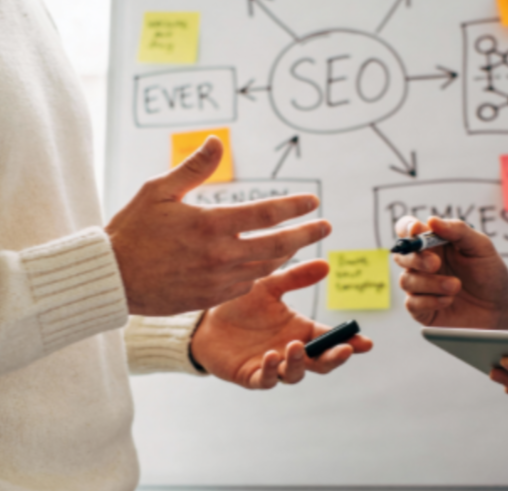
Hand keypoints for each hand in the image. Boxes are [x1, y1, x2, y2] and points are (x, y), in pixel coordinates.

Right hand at [106, 136, 330, 315]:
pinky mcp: (211, 297)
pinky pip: (247, 285)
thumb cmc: (133, 230)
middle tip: (326, 226)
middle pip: (279, 245)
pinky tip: (264, 263)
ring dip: (286, 254)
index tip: (314, 201)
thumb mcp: (158, 190)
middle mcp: (221, 254)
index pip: (267, 213)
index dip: (295, 206)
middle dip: (307, 234)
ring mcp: (218, 280)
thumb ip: (193, 167)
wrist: (112, 278)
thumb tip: (218, 141)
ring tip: (298, 242)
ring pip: (266, 267)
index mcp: (211, 223)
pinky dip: (261, 272)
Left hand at [190, 260, 372, 388]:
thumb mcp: (269, 285)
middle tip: (345, 350)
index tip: (366, 342)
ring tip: (296, 345)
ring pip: (295, 373)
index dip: (350, 342)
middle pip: (321, 363)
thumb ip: (296, 277)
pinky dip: (270, 370)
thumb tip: (326, 263)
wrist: (205, 319)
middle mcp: (290, 350)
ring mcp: (272, 365)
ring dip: (300, 362)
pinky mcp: (250, 375)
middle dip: (335, 358)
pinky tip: (271, 356)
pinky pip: (265, 379)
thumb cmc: (240, 303)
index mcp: (301, 329)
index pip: (330, 339)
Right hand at [393, 216, 507, 327]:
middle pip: (401, 256)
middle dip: (416, 259)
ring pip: (406, 281)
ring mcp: (420, 286)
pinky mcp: (421, 309)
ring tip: (456, 286)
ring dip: (431, 283)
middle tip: (436, 264)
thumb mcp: (481, 246)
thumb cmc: (489, 273)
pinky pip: (411, 304)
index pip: (408, 230)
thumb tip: (431, 220)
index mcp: (433, 244)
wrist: (499, 306)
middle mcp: (422, 263)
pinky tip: (448, 300)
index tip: (417, 230)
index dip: (406, 228)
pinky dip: (430, 301)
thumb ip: (458, 230)